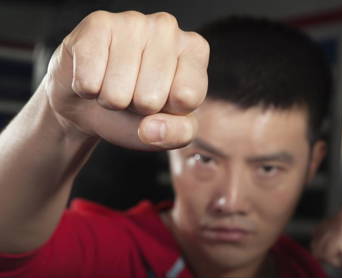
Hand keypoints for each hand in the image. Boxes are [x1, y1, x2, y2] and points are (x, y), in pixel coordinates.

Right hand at [45, 10, 208, 149]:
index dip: (169, 112)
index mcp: (195, 50)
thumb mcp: (169, 130)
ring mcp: (132, 21)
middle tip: (133, 94)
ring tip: (115, 85)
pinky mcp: (96, 24)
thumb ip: (177, 133)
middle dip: (137, 107)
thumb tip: (150, 129)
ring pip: (117, 91)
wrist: (92, 101)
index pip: (187, 97)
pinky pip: (89, 81)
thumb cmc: (138, 111)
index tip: (164, 102)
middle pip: (150, 97)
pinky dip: (87, 89)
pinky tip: (94, 75)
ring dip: (111, 100)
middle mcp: (167, 27)